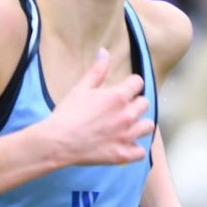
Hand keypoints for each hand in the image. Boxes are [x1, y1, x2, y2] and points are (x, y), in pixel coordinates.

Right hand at [48, 49, 154, 168]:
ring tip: (128, 126)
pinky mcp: (121, 154)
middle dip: (135, 103)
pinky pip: (140, 152)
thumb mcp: (81, 88)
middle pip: (144, 104)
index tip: (124, 89)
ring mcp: (126, 136)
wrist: (58, 141)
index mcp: (118, 96)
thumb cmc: (68, 113)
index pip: (138, 83)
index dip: (131, 84)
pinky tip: (126, 145)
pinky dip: (135, 149)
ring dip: (139, 124)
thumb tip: (105, 52)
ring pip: (147, 127)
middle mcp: (127, 115)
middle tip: (122, 109)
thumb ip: (97, 70)